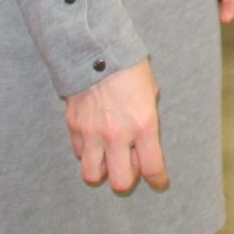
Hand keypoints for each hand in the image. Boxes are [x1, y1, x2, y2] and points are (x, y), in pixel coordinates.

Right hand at [64, 59, 166, 193]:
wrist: (96, 52)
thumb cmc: (130, 68)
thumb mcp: (150, 93)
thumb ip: (147, 121)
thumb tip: (141, 142)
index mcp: (143, 125)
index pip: (152, 166)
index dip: (157, 179)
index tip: (159, 182)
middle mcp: (117, 135)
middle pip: (120, 181)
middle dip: (128, 179)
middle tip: (131, 167)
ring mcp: (93, 134)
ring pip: (93, 175)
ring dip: (103, 170)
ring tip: (109, 157)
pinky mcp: (74, 129)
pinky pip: (80, 154)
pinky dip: (88, 153)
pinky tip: (95, 140)